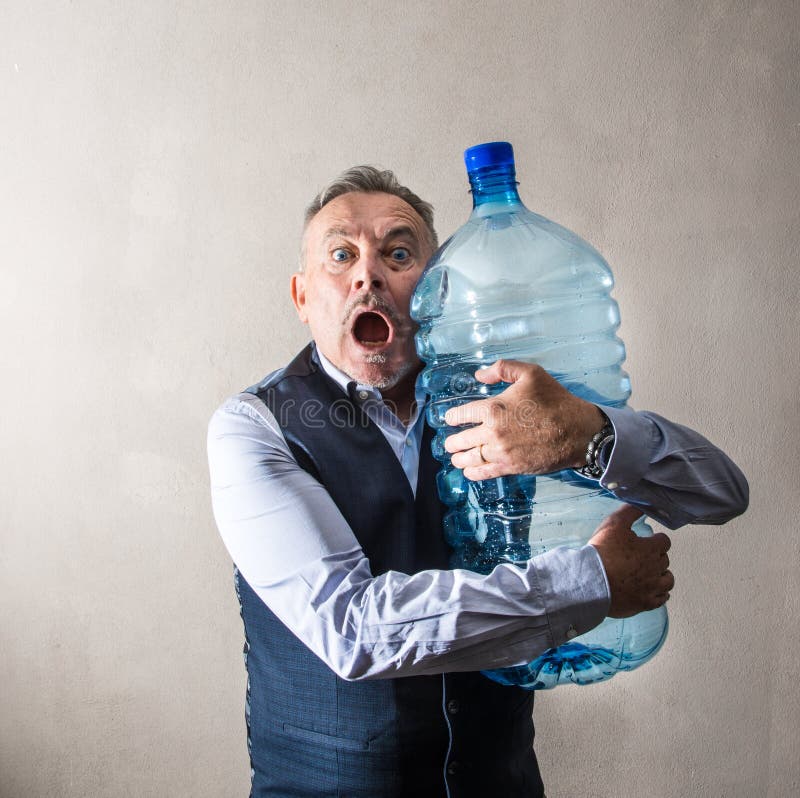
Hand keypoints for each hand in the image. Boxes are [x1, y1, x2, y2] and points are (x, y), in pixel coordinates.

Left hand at [443, 359, 604, 479]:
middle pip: (460, 440)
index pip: (460, 415)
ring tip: (456, 458)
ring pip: (469, 459)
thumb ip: (502, 369)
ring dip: (459, 459)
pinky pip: (484, 473)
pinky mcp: (511, 467)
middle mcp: (492, 432)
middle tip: (451, 443)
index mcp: (493, 408)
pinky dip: (472, 473)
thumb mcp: (531, 373)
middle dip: (452, 442)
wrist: (577, 431)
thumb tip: (478, 375)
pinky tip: (468, 471)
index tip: (450, 419)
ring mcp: (501, 452)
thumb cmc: (555, 400)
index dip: (452, 417)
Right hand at [588, 505, 673, 617]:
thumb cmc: (602, 553)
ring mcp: (651, 587)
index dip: (655, 540)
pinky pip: (662, 599)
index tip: (648, 541)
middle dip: (656, 557)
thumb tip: (643, 504)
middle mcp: (655, 569)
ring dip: (662, 575)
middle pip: (665, 560)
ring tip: (651, 573)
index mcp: (651, 549)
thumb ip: (630, 511)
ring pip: (668, 580)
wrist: (591, 581)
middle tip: (642, 556)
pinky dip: (660, 594)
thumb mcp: (614, 524)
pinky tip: (652, 590)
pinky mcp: (645, 603)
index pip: (664, 541)